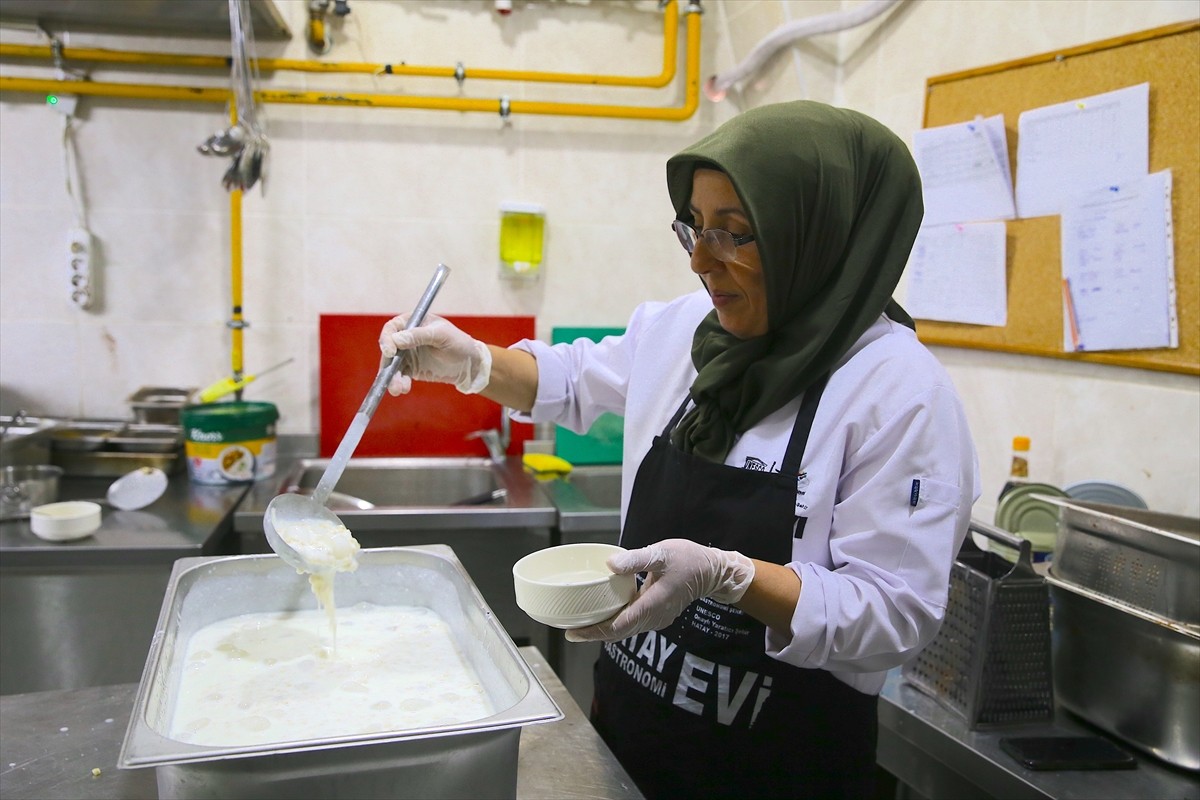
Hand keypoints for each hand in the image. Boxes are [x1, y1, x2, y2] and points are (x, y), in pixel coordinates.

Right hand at [379, 312, 491, 394]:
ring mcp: (407, 354)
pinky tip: (403, 389)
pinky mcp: (411, 369)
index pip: (392, 328)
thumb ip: (419, 336)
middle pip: (388, 349)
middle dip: (387, 364)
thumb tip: (396, 340)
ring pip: (392, 365)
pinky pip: (400, 376)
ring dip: (391, 377)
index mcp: (413, 322)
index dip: (387, 339)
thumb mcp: (441, 335)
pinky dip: (399, 382)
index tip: (390, 352)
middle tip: (389, 376)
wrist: (469, 363)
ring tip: (397, 389)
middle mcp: (406, 337)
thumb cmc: (458, 343)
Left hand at [565, 539, 754, 642]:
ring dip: (603, 630)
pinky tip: (604, 614)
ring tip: (581, 625)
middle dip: (593, 634)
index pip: (617, 627)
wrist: (712, 571)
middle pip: (618, 633)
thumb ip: (635, 559)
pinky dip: (615, 624)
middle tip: (569, 631)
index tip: (573, 633)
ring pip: (625, 631)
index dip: (594, 632)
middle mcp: (653, 618)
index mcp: (651, 605)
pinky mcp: (657, 615)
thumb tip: (609, 564)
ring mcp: (656, 619)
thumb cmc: (688, 560)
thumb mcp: (662, 553)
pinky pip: (632, 624)